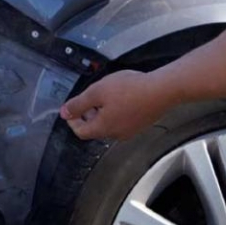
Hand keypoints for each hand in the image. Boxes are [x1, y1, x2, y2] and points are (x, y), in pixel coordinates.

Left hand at [60, 70, 177, 141]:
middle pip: (95, 129)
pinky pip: (122, 121)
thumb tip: (64, 113)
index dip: (72, 120)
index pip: (81, 132)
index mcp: (103, 129)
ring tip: (104, 95)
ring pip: (109, 125)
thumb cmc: (128, 90)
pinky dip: (115, 112)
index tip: (70, 108)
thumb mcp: (97, 92)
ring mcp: (131, 131)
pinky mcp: (141, 124)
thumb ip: (78, 104)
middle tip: (87, 99)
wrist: (162, 90)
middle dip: (87, 115)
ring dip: (102, 113)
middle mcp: (116, 134)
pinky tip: (120, 97)